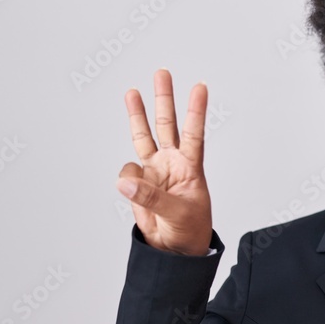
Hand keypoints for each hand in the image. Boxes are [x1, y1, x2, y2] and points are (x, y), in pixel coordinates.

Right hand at [116, 69, 212, 255]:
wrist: (173, 250)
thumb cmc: (189, 230)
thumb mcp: (177, 214)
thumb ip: (150, 197)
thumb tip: (124, 180)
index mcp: (191, 167)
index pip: (194, 134)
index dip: (196, 111)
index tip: (200, 87)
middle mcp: (172, 163)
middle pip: (167, 125)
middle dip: (163, 99)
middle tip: (162, 73)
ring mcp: (154, 171)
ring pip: (144, 136)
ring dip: (137, 115)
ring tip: (132, 92)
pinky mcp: (138, 183)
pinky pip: (127, 174)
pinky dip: (126, 180)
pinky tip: (134, 192)